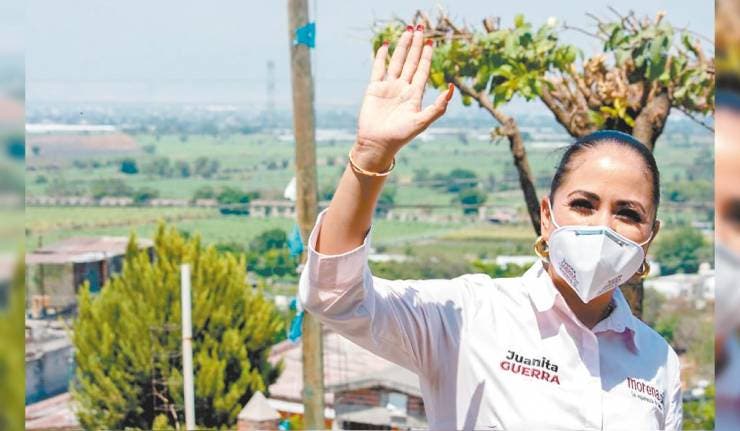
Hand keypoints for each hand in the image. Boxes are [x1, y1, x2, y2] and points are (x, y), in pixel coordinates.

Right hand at [353, 24, 453, 170]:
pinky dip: (381, 56)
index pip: (422, 70)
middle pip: (411, 61)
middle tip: (420, 28)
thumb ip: (438, 107)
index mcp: (415, 94)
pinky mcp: (374, 88)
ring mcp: (389, 87)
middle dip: (416, 45)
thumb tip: (451, 88)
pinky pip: (378, 68)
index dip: (427, 56)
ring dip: (402, 46)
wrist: (378, 144)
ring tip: (407, 30)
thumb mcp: (422, 121)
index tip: (431, 41)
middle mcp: (403, 88)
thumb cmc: (401, 136)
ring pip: (397, 61)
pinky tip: (385, 45)